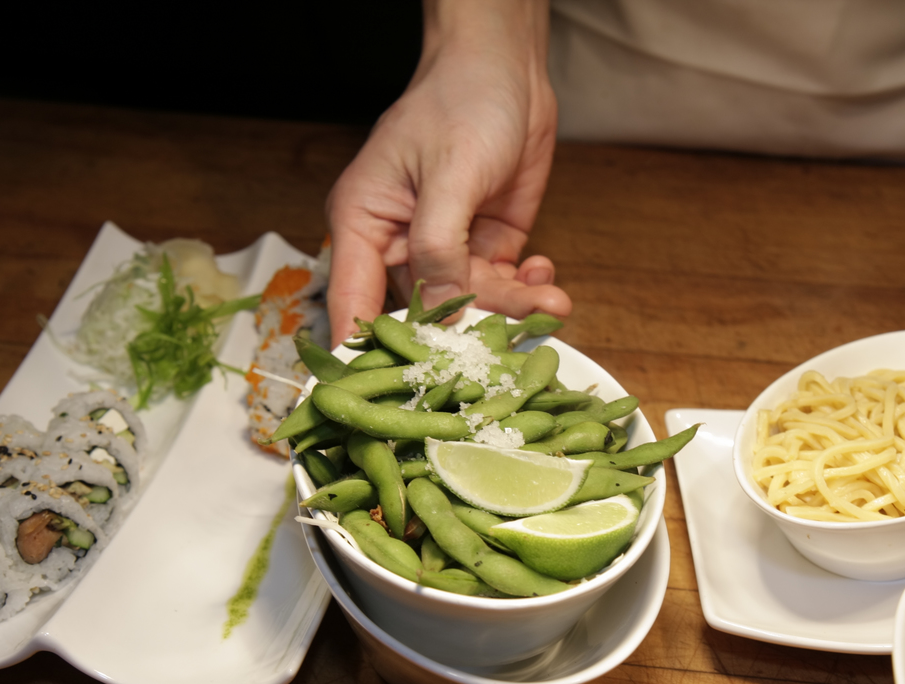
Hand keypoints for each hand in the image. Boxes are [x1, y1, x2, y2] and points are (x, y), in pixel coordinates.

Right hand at [324, 0, 570, 345]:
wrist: (509, 69)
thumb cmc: (461, 100)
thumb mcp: (450, 174)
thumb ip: (440, 247)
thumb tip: (440, 313)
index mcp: (363, 225)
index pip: (353, 304)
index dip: (369, 352)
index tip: (394, 393)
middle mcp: (399, 246)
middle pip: (420, 316)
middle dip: (467, 331)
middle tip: (508, 342)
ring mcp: (443, 250)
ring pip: (470, 306)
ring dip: (512, 307)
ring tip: (550, 300)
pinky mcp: (484, 249)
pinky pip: (501, 289)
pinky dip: (527, 292)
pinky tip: (546, 278)